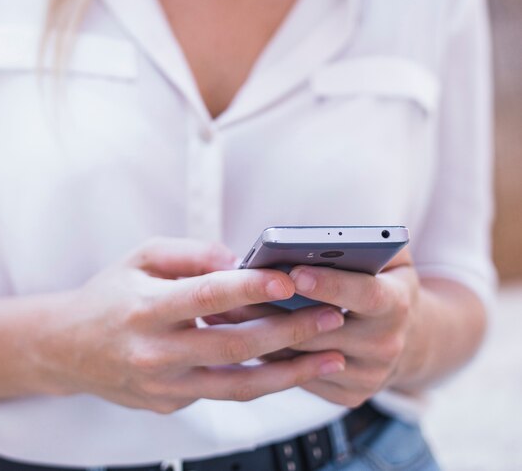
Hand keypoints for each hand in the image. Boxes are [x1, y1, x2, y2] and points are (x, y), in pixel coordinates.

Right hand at [34, 238, 345, 413]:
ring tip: (332, 356)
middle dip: (289, 331)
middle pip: (234, 345)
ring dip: (291, 372)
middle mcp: (155, 352)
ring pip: (239, 385)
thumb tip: (237, 260)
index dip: (250, 288)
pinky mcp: (171, 404)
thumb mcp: (140, 257)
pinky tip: (292, 365)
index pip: (207, 296)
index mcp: (146, 307)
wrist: (67, 348)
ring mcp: (164, 386)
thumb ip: (190, 254)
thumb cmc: (110, 294)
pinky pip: (224, 392)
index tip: (290, 279)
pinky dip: (262, 379)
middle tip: (331, 316)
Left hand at [206, 250, 420, 407]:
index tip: (295, 271)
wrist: (407, 336)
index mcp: (397, 304)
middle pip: (323, 328)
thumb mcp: (386, 254)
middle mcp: (387, 344)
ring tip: (227, 306)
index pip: (365, 294)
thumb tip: (316, 238)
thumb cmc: (384, 282)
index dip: (330, 284)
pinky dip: (270, 355)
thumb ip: (363, 242)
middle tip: (238, 288)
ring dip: (262, 331)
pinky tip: (242, 333)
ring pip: (303, 355)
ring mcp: (368, 376)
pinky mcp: (349, 395)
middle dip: (278, 307)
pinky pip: (300, 375)